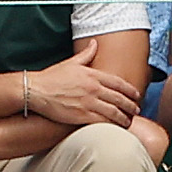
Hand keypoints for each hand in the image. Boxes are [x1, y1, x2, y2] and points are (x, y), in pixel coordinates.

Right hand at [20, 52, 138, 129]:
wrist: (34, 90)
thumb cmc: (51, 77)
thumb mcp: (70, 63)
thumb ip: (86, 54)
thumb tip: (95, 43)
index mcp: (92, 75)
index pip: (119, 83)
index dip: (131, 91)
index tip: (137, 96)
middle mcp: (93, 88)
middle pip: (121, 99)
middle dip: (131, 106)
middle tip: (136, 111)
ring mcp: (88, 102)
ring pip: (115, 112)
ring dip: (125, 118)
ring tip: (128, 122)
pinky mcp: (82, 115)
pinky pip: (103, 122)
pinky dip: (112, 126)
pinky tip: (116, 128)